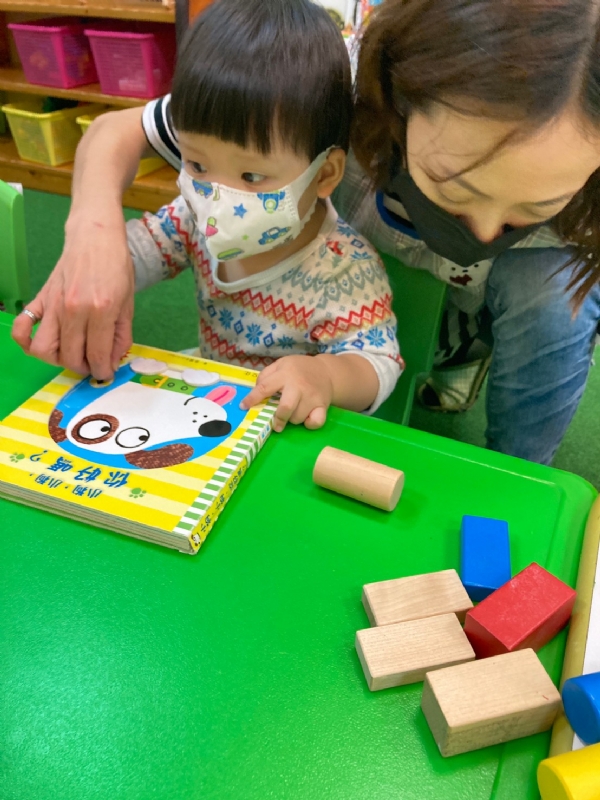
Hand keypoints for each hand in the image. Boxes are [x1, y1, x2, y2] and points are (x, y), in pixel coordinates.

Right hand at [12, 213, 134, 380]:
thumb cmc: (116, 268)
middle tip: (91, 362)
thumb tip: (111, 362)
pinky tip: (40, 342)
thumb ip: (121, 336)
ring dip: (56, 359)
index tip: (104, 373)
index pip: (96, 355)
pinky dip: (25, 341)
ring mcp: (54, 305)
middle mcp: (74, 311)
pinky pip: (22, 327)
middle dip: (82, 367)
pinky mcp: (40, 298)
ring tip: (70, 353)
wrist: (95, 238)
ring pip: (43, 349)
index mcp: (101, 311)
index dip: (102, 371)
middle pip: (69, 357)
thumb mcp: (128, 304)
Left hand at [240, 355, 333, 431]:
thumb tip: (256, 391)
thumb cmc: (299, 369)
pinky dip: (309, 424)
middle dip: (278, 418)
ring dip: (292, 419)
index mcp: (285, 374)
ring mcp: (312, 397)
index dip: (252, 399)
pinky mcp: (322, 406)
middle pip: (285, 408)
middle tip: (275, 424)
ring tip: (293, 412)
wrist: (326, 371)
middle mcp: (298, 386)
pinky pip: (315, 422)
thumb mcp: (281, 364)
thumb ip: (266, 375)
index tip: (244, 407)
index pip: (265, 388)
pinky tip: (307, 419)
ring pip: (297, 418)